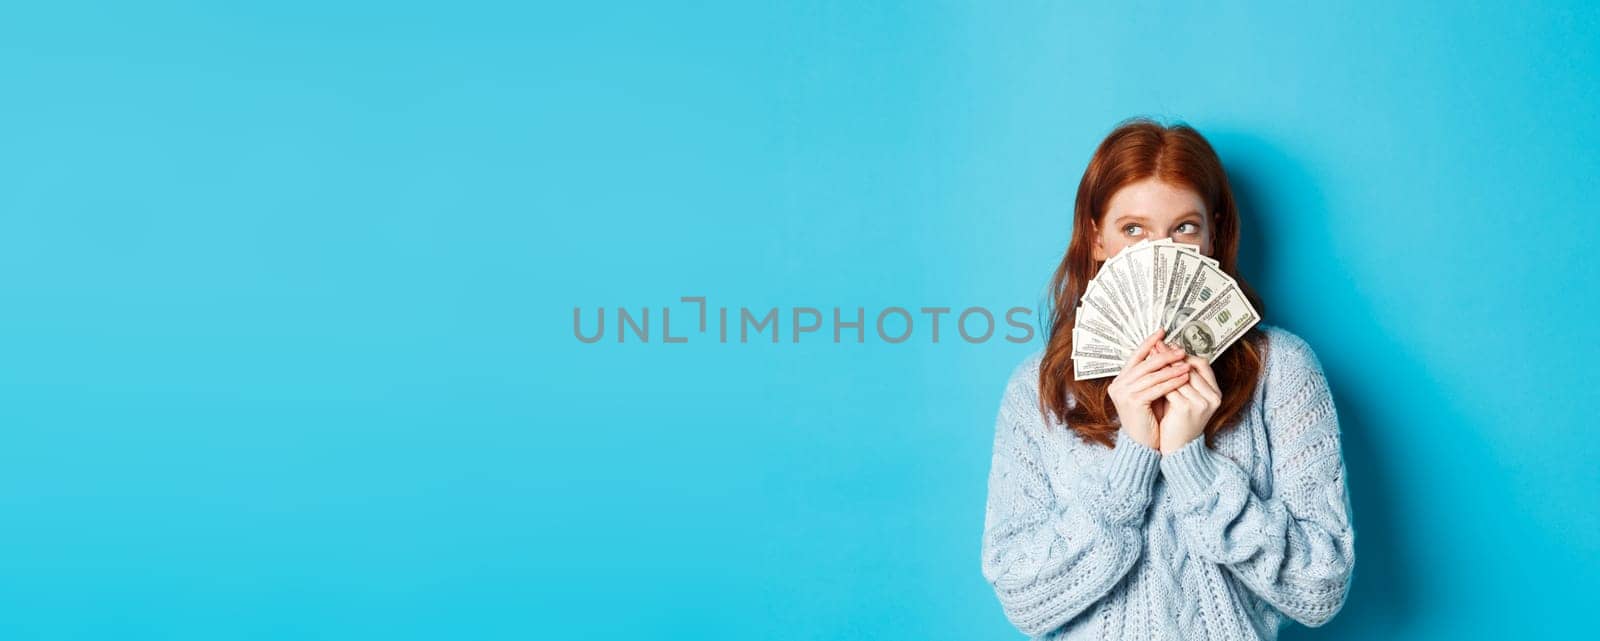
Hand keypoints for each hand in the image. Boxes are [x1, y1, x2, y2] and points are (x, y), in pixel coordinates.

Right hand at [1107, 328, 1190, 449]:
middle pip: (1144, 364)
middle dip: (1164, 355)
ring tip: (1186, 363)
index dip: (1148, 343)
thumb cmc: (1148, 420)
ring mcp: (1124, 394)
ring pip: (1152, 375)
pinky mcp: (1133, 402)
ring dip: (1171, 368)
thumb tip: (1169, 356)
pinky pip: (1156, 388)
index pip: (1135, 357)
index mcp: (1120, 381)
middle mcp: (1118, 386)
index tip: (1162, 332)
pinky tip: (1184, 378)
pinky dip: (1172, 382)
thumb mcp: (1149, 394)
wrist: (1142, 445)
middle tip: (1180, 349)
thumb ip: (1153, 377)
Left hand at [1158, 351, 1221, 454]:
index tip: (1168, 345)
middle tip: (1156, 345)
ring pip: (1179, 376)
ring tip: (1150, 357)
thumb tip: (1170, 352)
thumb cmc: (1178, 421)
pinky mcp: (1186, 409)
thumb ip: (1181, 379)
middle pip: (1190, 367)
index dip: (1184, 353)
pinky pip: (1170, 388)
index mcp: (1215, 393)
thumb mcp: (1184, 397)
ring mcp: (1201, 403)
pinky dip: (1159, 380)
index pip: (1202, 364)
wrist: (1177, 448)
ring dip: (1163, 365)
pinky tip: (1148, 374)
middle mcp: (1212, 397)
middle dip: (1170, 355)